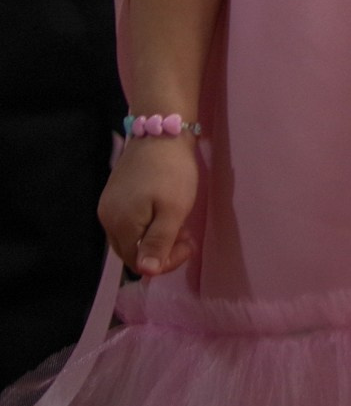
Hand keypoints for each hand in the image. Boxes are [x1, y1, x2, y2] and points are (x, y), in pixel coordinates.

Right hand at [98, 137, 197, 276]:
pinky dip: (148, 225)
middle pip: (132, 252)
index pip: (137, 262)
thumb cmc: (171, 172)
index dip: (164, 262)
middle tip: (186, 236)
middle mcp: (107, 220)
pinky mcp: (114, 196)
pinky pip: (129, 223)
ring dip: (156, 238)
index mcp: (120, 226)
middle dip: (161, 251)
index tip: (188, 245)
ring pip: (131, 238)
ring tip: (179, 224)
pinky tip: (165, 213)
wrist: (160, 132)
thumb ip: (158, 243)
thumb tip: (146, 273)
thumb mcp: (173, 211)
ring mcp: (108, 207)